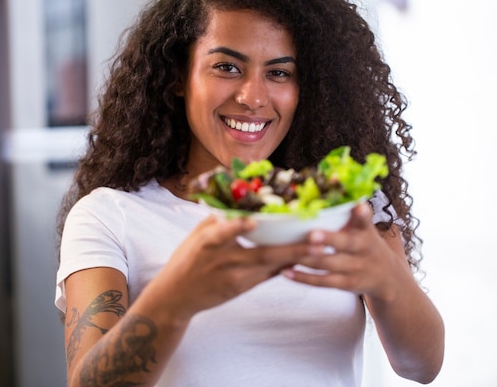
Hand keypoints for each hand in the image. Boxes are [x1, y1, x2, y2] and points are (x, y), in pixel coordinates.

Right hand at [153, 214, 310, 319]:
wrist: (176, 297)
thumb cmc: (187, 259)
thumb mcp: (196, 235)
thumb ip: (219, 219)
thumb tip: (242, 199)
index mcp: (208, 243)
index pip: (222, 233)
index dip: (237, 226)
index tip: (254, 220)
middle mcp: (223, 261)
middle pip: (260, 255)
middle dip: (291, 248)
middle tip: (317, 239)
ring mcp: (233, 278)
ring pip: (270, 268)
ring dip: (296, 258)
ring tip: (321, 250)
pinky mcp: (239, 289)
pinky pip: (266, 276)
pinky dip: (284, 267)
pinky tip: (304, 260)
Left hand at [281, 202, 412, 300]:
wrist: (388, 278)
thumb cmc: (367, 244)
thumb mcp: (365, 227)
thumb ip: (350, 209)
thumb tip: (331, 176)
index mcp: (366, 231)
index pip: (366, 221)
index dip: (363, 214)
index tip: (359, 206)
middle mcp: (362, 249)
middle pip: (345, 244)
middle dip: (329, 239)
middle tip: (312, 234)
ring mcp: (354, 268)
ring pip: (328, 263)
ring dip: (307, 258)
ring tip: (288, 252)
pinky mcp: (346, 284)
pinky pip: (322, 281)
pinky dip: (303, 277)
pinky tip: (285, 271)